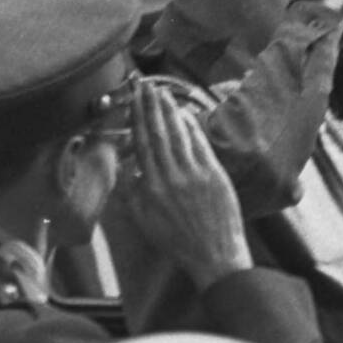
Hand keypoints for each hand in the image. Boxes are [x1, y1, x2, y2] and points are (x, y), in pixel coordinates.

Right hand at [117, 80, 251, 286]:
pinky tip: (185, 113)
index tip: (135, 98)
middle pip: (159, 132)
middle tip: (146, 84)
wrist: (214, 257)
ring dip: (170, 110)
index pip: (143, 142)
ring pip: (179, 134)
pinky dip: (192, 127)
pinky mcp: (215, 176)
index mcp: (152, 186)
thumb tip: (127, 167)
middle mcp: (172, 176)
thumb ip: (132, 193)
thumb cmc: (178, 243)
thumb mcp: (144, 221)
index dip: (138, 117)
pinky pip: (201, 144)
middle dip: (151, 105)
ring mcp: (196, 174)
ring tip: (162, 92)